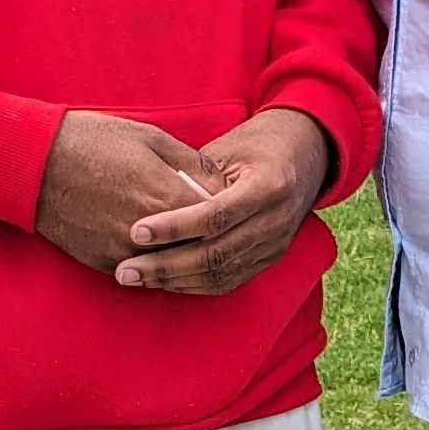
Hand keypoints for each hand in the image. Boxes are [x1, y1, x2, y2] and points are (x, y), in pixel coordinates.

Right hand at [36, 111, 221, 271]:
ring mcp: (127, 252)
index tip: (229, 206)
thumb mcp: (151, 138)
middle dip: (208, 238)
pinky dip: (153, 264)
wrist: (35, 163)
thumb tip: (222, 183)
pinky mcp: (105, 262)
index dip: (227, 212)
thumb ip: (193, 164)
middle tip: (215, 229)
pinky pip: (141, 273)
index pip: (218, 219)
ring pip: (171, 267)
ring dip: (182, 256)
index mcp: (169, 197)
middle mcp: (152, 234)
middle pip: (199, 248)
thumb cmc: (94, 142)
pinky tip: (157, 250)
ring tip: (187, 241)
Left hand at [114, 106, 333, 295]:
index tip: (135, 232)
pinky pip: (229, 281)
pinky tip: (163, 282)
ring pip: (220, 273)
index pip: (215, 215)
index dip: (174, 227)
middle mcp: (277, 220)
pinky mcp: (270, 258)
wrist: (303, 156)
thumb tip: (148, 198)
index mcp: (269, 185)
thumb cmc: (254, 144)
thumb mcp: (228, 148)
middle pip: (215, 253)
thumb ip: (194, 175)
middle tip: (125, 270)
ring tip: (135, 278)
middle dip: (166, 265)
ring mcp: (276, 244)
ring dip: (174, 280)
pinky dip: (193, 285)